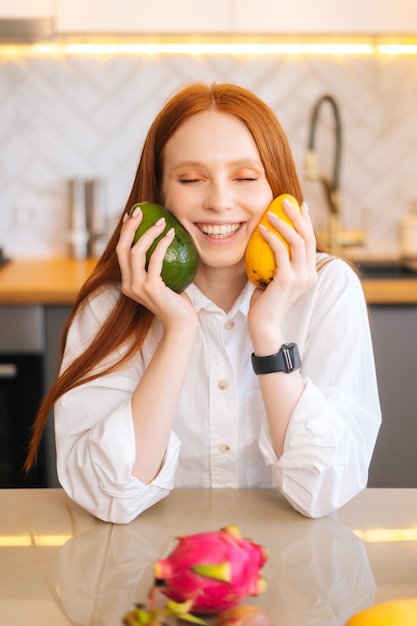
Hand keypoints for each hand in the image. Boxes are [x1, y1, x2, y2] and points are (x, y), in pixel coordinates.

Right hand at [116, 207, 197, 331]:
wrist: (181, 324)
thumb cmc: (176, 302)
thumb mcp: (163, 282)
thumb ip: (157, 267)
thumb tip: (163, 240)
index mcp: (128, 283)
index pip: (121, 253)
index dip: (124, 232)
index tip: (131, 216)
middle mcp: (128, 285)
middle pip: (122, 249)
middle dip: (130, 227)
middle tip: (140, 211)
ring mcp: (138, 287)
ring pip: (136, 251)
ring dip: (148, 232)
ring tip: (162, 221)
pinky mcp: (151, 288)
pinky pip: (155, 259)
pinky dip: (161, 244)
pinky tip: (171, 234)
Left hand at [248, 200, 316, 352]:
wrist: (263, 323)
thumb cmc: (264, 301)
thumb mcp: (273, 276)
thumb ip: (276, 261)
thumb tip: (268, 238)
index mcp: (309, 273)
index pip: (311, 241)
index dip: (306, 221)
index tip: (299, 205)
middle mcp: (309, 274)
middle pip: (308, 236)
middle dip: (298, 216)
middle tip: (285, 202)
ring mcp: (300, 277)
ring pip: (297, 241)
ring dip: (284, 223)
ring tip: (272, 213)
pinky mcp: (287, 280)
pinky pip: (280, 252)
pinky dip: (272, 237)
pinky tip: (262, 229)